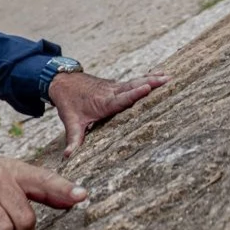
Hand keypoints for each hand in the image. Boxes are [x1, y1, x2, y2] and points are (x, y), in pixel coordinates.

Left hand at [48, 72, 168, 157]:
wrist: (62, 81)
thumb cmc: (68, 102)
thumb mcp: (71, 121)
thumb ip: (73, 139)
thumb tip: (67, 156)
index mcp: (103, 102)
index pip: (121, 99)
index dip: (134, 94)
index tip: (147, 88)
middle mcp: (111, 92)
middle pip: (133, 87)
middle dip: (150, 83)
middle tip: (167, 80)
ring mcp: (114, 87)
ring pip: (135, 82)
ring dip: (151, 78)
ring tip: (168, 76)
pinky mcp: (116, 85)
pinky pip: (133, 81)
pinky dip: (146, 77)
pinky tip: (159, 73)